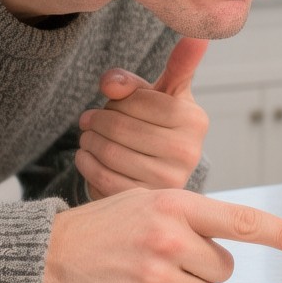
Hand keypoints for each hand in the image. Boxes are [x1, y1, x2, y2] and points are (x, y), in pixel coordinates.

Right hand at [43, 188, 281, 282]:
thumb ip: (193, 217)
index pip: (244, 220)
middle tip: (167, 260)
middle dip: (203, 270)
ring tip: (147, 275)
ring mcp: (155, 274)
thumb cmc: (105, 227)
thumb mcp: (150, 202)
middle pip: (224, 271)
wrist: (48, 255)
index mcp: (178, 205)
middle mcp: (171, 237)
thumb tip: (232, 245)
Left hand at [76, 37, 210, 199]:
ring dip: (89, 141)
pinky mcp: (147, 200)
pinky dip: (87, 163)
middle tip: (88, 120)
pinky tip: (86, 155)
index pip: (140, 99)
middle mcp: (189, 151)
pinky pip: (104, 178)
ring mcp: (170, 180)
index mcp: (195, 119)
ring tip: (87, 137)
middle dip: (97, 120)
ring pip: (111, 153)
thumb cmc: (153, 124)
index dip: (117, 99)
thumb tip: (111, 85)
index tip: (109, 102)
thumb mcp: (149, 96)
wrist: (159, 167)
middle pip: (122, 127)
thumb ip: (130, 81)